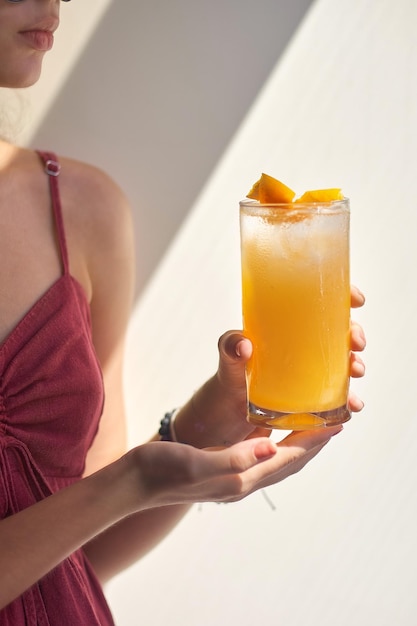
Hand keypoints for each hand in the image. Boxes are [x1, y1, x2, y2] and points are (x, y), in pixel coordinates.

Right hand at [129, 427, 341, 508]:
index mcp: (240, 480)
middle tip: (333, 422)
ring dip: (296, 444)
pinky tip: (269, 429)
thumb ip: (234, 457)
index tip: (336, 423)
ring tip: (310, 424)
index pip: (288, 458)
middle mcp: (240, 482)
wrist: (132, 483)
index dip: (314, 441)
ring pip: (274, 460)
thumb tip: (272, 446)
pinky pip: (256, 456)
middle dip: (313, 444)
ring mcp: (230, 478)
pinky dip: (272, 443)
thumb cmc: (160, 470)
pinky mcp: (219, 469)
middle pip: (288, 462)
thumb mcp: (196, 462)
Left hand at [174, 286, 365, 447]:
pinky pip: (338, 395)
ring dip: (356, 364)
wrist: (227, 412)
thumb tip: (245, 345)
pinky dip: (349, 399)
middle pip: (340, 332)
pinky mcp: (313, 396)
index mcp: (288, 326)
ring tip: (356, 372)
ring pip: (344, 362)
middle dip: (355, 334)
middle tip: (356, 343)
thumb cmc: (229, 375)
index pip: (321, 303)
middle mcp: (304, 346)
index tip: (356, 299)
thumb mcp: (227, 357)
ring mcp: (311, 371)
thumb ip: (229, 346)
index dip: (344, 297)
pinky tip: (352, 406)